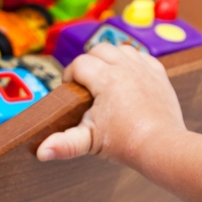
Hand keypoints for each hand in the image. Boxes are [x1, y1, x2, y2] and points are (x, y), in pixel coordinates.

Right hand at [38, 43, 186, 165]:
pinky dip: (131, 63)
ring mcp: (144, 68)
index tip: (70, 90)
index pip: (79, 63)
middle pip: (99, 49)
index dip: (70, 75)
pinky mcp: (158, 74)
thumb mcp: (89, 142)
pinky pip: (141, 56)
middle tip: (86, 84)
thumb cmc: (125, 143)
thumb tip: (41, 152)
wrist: (160, 146)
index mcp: (107, 79)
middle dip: (89, 63)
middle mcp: (126, 67)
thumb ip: (64, 144)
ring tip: (105, 79)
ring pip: (121, 49)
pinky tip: (126, 79)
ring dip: (110, 59)